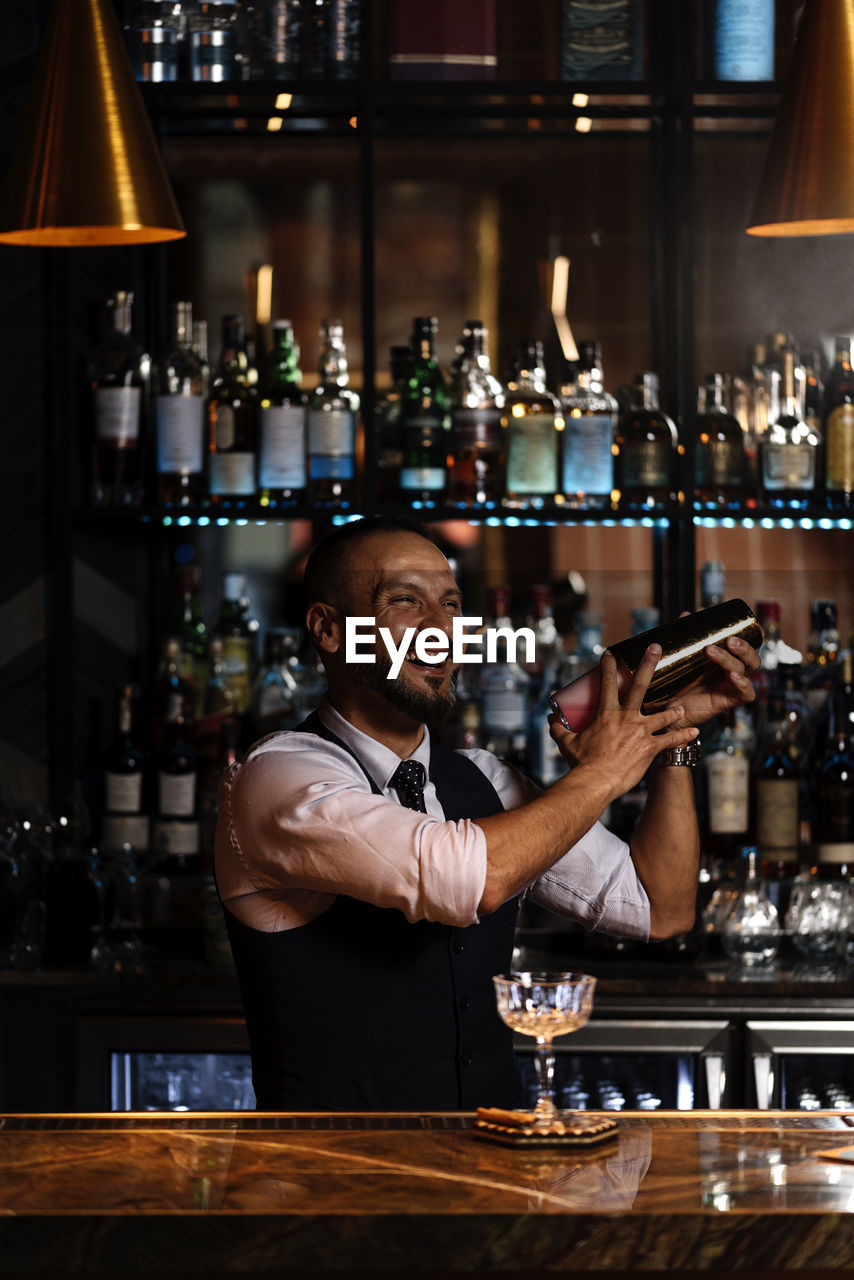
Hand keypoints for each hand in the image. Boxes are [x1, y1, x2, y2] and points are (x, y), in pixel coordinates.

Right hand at [548, 644, 699, 803]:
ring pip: (662, 715)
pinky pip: (670, 740)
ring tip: (682, 707)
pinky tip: (694, 733)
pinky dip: (683, 737)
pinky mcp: (650, 748)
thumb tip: (549, 718)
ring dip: (674, 711)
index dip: (608, 665)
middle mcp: (626, 718)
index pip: (606, 683)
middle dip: (649, 664)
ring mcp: (640, 732)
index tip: (611, 653)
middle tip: (656, 648)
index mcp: (606, 714)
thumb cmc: (581, 763)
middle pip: (641, 685)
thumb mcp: (566, 742)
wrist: (595, 782)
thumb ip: (557, 728)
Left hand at [666, 613, 763, 730]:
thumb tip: (686, 614)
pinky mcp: (729, 701)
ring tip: (712, 651)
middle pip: (751, 657)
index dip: (754, 637)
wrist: (664, 710)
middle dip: (744, 647)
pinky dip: (743, 684)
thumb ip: (684, 638)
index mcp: (725, 659)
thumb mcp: (679, 659)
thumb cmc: (674, 684)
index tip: (751, 625)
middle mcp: (732, 671)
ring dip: (732, 659)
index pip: (747, 646)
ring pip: (746, 670)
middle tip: (728, 640)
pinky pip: (746, 693)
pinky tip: (732, 676)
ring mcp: (732, 686)